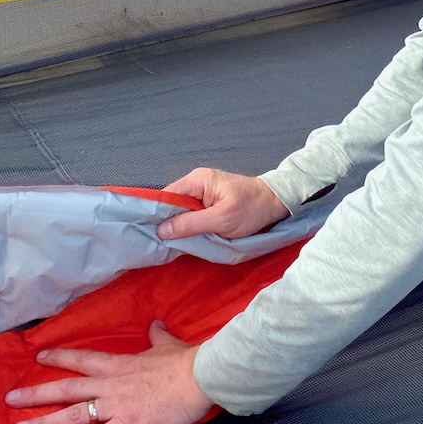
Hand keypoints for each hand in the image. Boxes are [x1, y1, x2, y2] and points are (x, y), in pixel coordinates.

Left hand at [5, 320, 213, 423]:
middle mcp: (109, 385)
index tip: (39, 357)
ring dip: (43, 422)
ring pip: (71, 414)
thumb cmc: (185, 361)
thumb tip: (156, 324)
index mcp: (119, 364)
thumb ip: (157, 336)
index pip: (82, 359)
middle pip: (66, 388)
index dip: (59, 358)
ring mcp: (114, 406)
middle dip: (36, 394)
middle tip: (10, 399)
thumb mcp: (168, 344)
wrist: (198, 377)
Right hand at [157, 168, 289, 240]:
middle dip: (167, 222)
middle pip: (171, 203)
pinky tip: (185, 236)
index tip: (147, 233)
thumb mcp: (221, 220)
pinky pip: (191, 212)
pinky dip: (188, 224)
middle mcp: (196, 182)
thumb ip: (191, 224)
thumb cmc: (251, 209)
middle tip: (159, 243)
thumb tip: (161, 230)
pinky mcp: (208, 201)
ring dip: (178, 225)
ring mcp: (202, 191)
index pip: (166, 196)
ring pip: (180, 210)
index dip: (156, 214)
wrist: (276, 202)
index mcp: (198, 180)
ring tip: (170, 242)